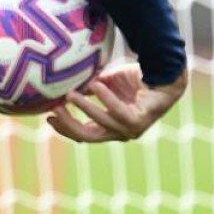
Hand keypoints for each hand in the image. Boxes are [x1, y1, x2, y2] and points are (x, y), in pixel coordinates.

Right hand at [47, 65, 185, 143]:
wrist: (165, 77)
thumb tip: (63, 86)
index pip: (82, 134)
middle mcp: (119, 133)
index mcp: (110, 128)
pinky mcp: (140, 121)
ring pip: (100, 124)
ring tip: (70, 94)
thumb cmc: (136, 81)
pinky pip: (118, 111)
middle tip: (53, 109)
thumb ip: (88, 89)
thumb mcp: (105, 84)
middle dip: (68, 124)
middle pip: (87, 136)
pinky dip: (106, 99)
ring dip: (84, 108)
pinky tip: (95, 86)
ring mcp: (131, 129)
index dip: (64, 128)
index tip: (47, 116)